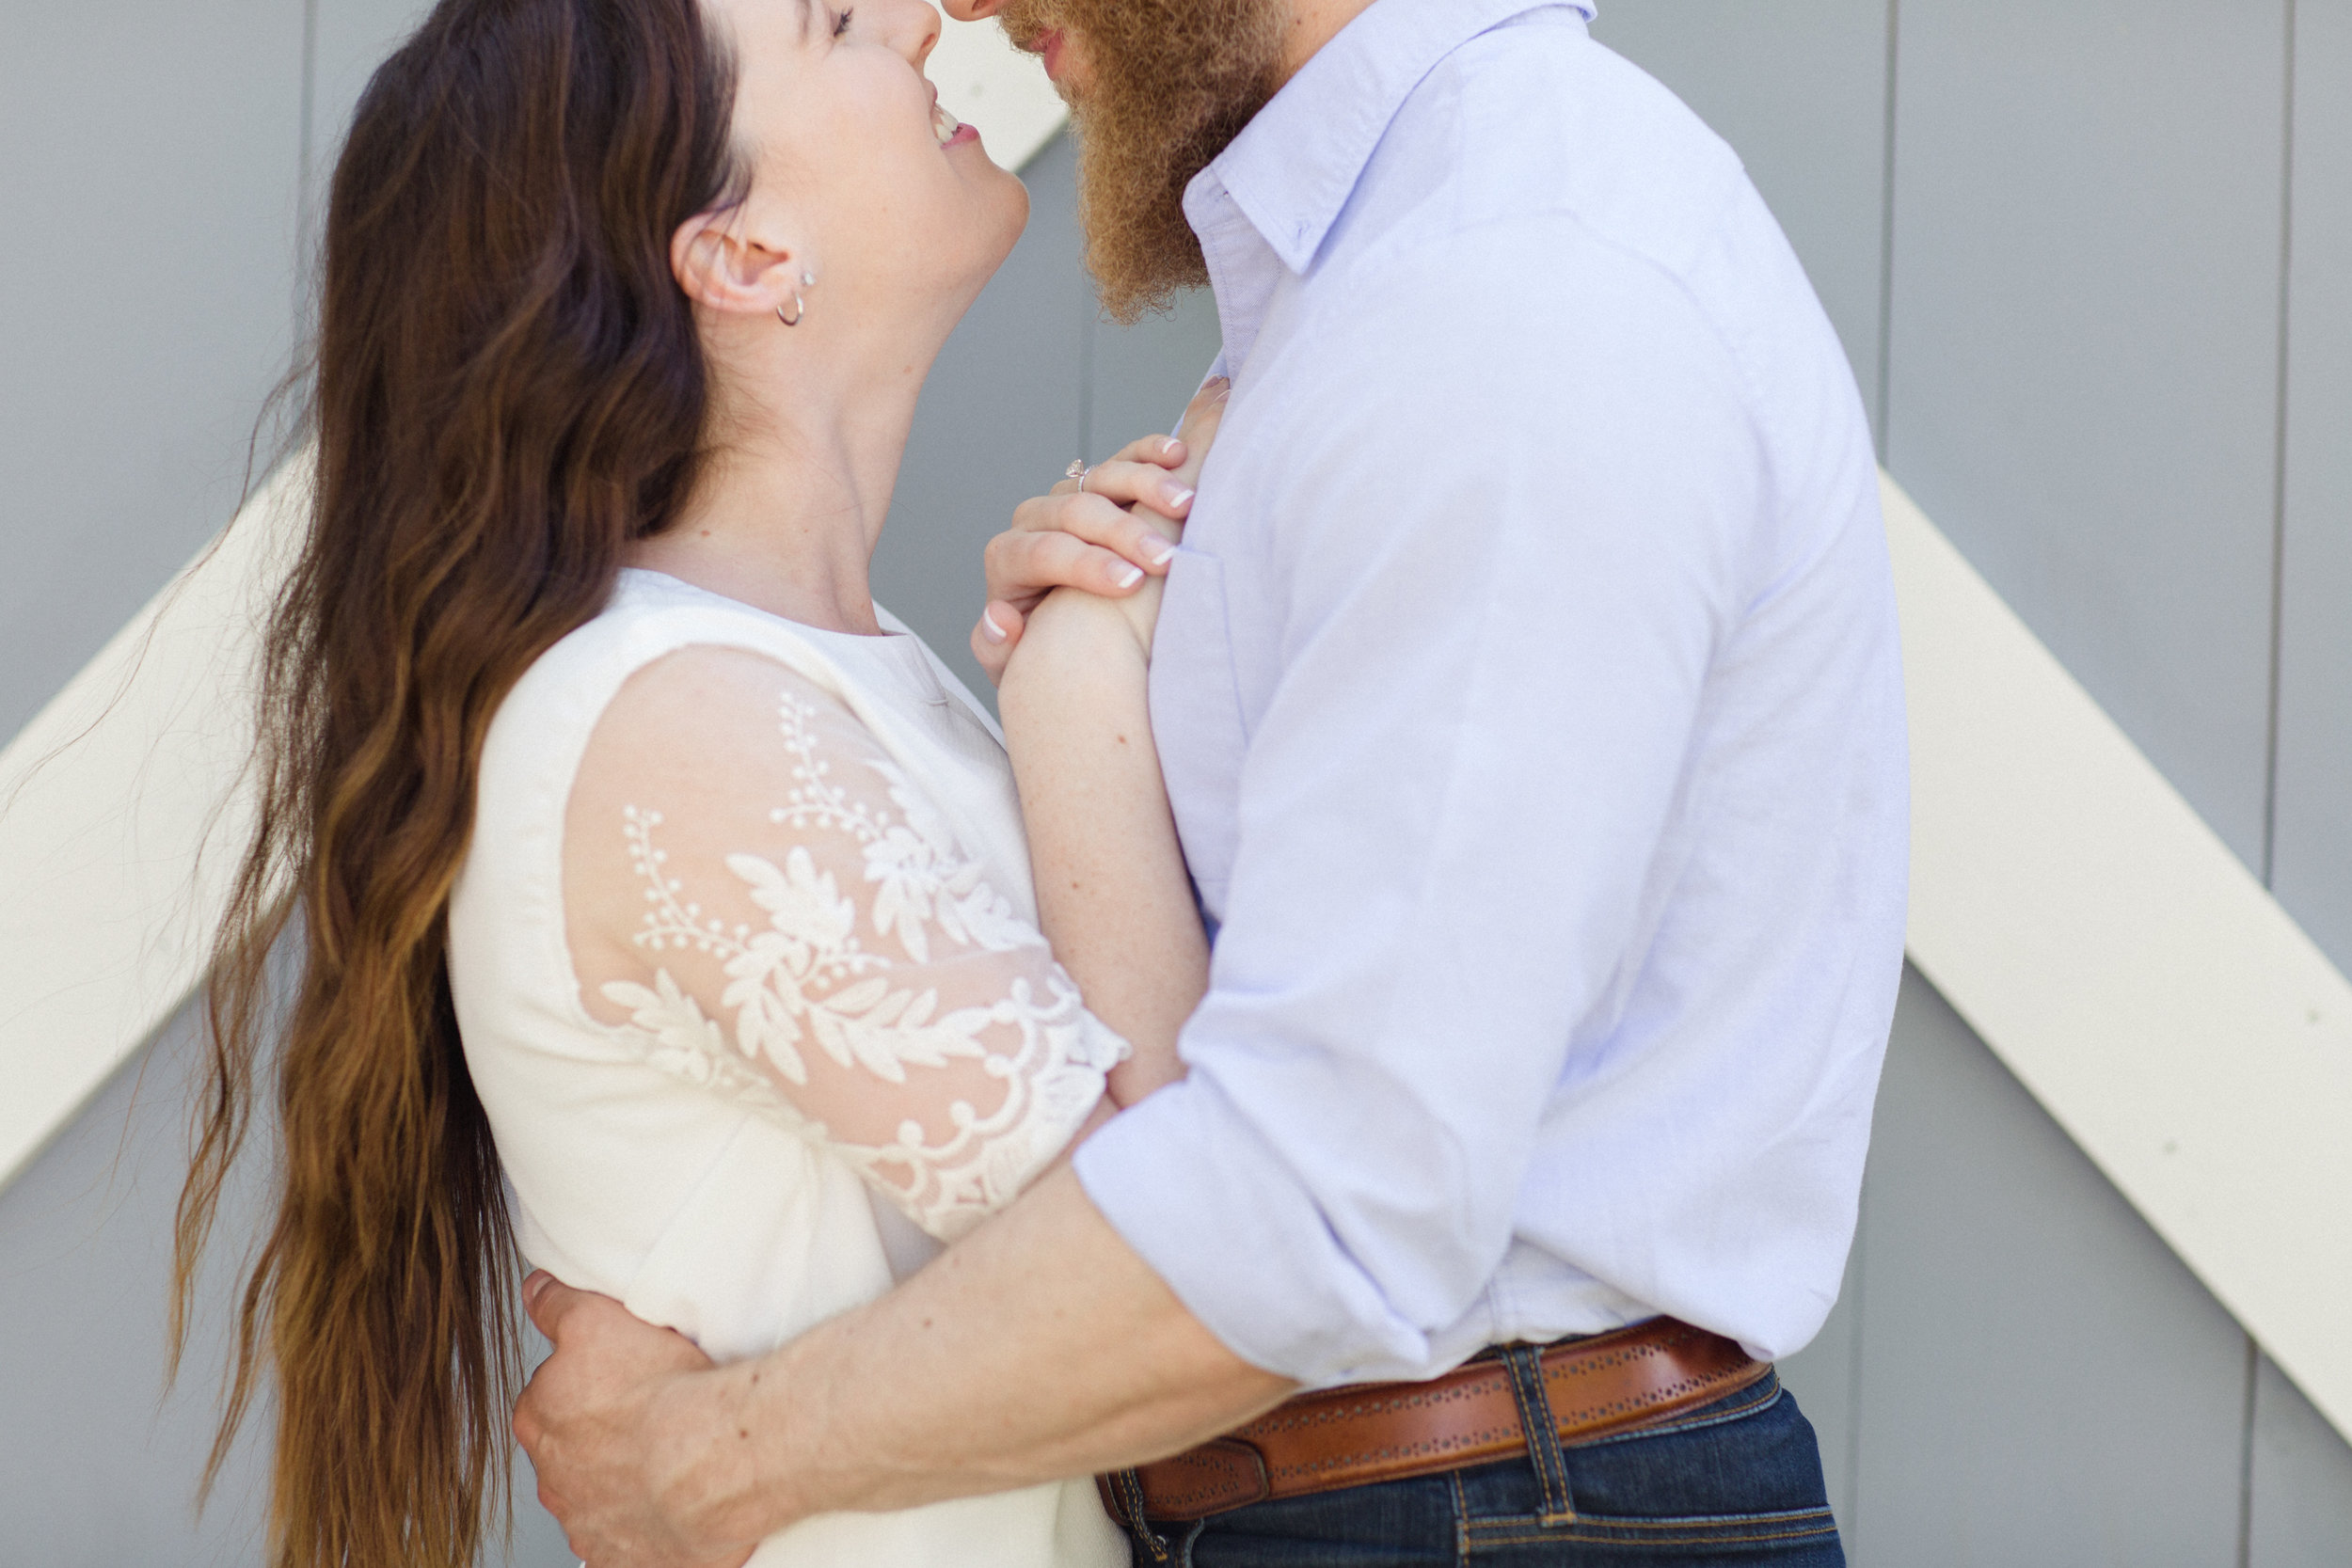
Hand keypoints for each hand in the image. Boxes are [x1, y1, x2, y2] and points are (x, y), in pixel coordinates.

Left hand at [513, 1272, 755, 1567]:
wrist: (712, 1458)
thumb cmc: (660, 1390)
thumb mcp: (596, 1319)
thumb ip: (556, 1305)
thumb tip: (534, 1291)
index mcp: (540, 1421)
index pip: (550, 1400)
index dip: (589, 1387)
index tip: (625, 1379)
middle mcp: (555, 1480)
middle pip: (572, 1452)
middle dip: (602, 1438)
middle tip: (650, 1416)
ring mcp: (590, 1525)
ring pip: (599, 1498)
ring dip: (624, 1483)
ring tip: (672, 1458)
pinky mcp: (626, 1559)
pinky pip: (630, 1542)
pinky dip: (647, 1526)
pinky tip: (675, 1502)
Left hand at [971, 376, 1229, 682]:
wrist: (1065, 638)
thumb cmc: (1043, 654)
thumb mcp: (1015, 666)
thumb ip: (997, 648)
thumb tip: (1001, 617)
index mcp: (1009, 560)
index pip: (1042, 553)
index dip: (1086, 565)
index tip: (1130, 584)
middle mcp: (1036, 520)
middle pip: (1076, 511)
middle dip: (1123, 533)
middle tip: (1166, 558)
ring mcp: (1071, 496)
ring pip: (1101, 477)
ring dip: (1145, 486)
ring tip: (1184, 504)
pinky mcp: (1103, 483)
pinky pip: (1125, 457)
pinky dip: (1151, 453)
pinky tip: (1178, 455)